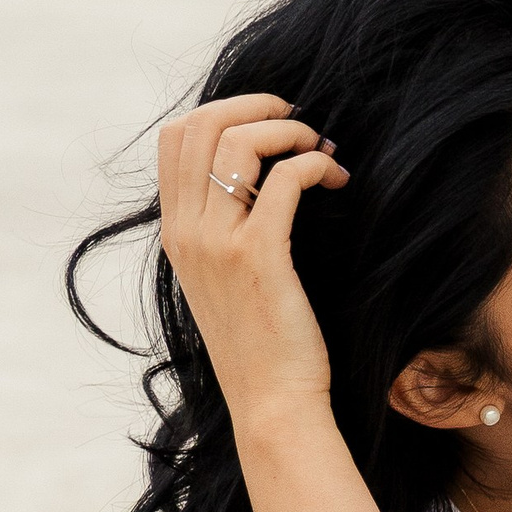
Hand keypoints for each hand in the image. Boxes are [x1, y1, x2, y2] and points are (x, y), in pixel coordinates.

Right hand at [156, 93, 349, 438]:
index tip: (268, 123)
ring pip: (238, 143)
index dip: (223, 111)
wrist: (272, 404)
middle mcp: (186, 232)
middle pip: (202, 126)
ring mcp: (217, 243)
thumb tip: (257, 186)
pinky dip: (313, 165)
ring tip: (322, 149)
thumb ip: (224, 233)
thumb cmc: (263, 347)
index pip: (175, 138)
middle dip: (255, 107)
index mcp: (174, 233)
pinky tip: (336, 177)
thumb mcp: (225, 283)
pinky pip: (283, 181)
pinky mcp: (258, 257)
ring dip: (288, 132)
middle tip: (299, 122)